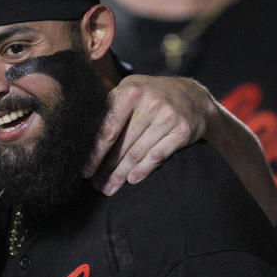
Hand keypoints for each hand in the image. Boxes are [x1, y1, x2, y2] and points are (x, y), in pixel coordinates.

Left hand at [86, 75, 210, 194]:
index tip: (85, 170)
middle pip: (122, 144)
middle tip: (97, 185)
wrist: (194, 96)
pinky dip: (143, 170)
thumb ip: (109, 105)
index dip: (95, 152)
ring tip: (110, 187)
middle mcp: (149, 103)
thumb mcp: (130, 89)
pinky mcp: (182, 131)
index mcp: (130, 91)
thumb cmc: (152, 95)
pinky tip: (132, 179)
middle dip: (107, 168)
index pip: (108, 128)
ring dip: (121, 174)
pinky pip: (157, 155)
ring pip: (138, 152)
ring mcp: (167, 117)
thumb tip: (82, 133)